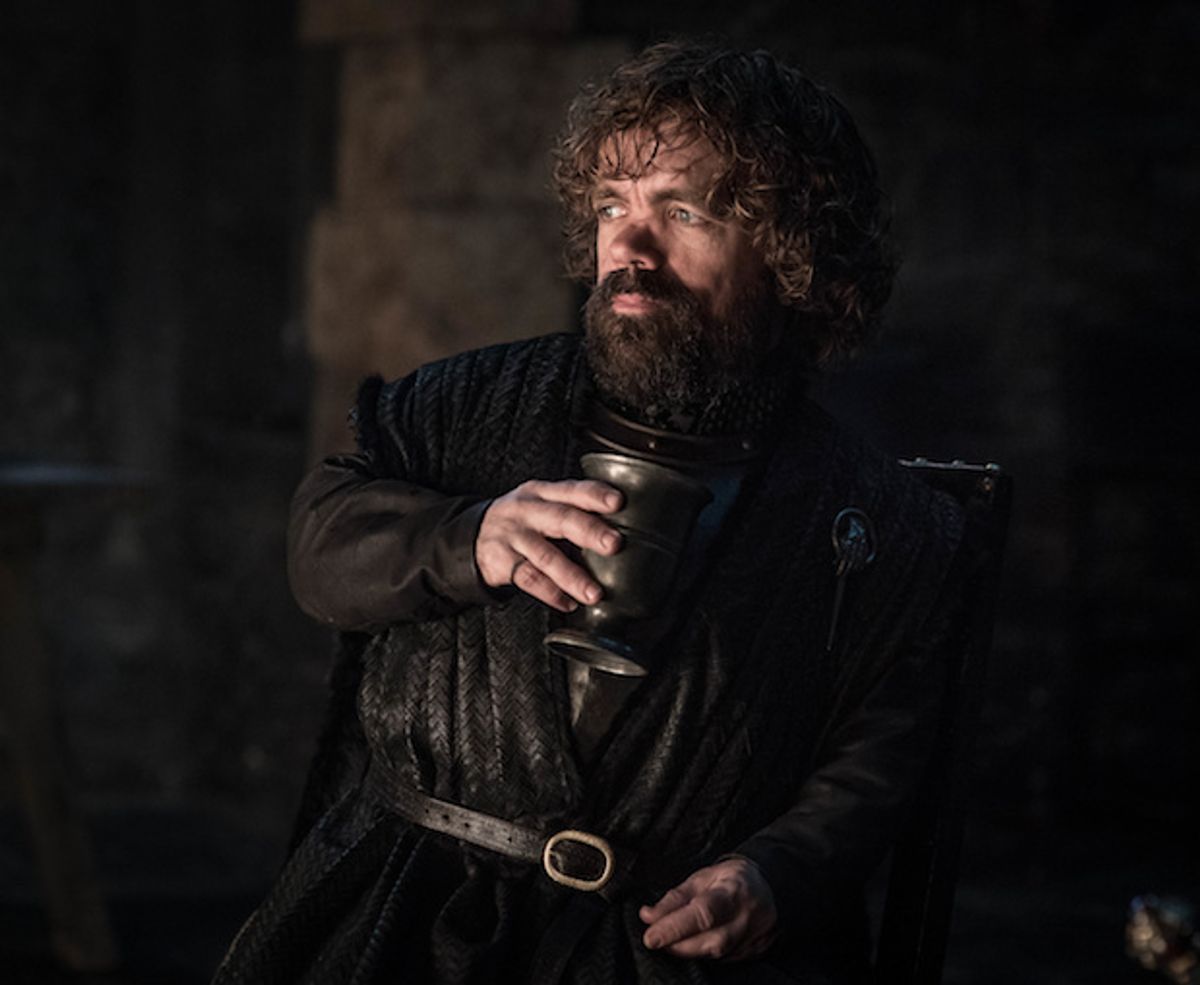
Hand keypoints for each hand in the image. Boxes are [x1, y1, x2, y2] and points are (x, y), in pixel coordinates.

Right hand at [475, 479, 622, 611]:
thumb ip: (573, 512)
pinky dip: (551, 594)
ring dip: (572, 576)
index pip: (572, 489)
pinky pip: (528, 579)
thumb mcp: (542, 505)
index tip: (618, 502)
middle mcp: (528, 511)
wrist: (473, 535)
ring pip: (545, 556)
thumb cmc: (522, 521)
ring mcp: (513, 537)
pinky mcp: (501, 562)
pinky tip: (568, 603)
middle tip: (614, 544)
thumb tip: (623, 531)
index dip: (595, 494)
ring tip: (594, 593)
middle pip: (561, 518)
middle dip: (590, 531)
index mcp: (543, 493)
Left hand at [639, 857, 776, 960]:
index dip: (675, 928)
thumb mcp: (702, 878)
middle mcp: (747, 918)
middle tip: (657, 937)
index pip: (702, 914)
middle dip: (676, 943)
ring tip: (673, 939)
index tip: (651, 936)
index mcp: (733, 891)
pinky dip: (704, 953)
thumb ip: (675, 898)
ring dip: (688, 950)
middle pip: (709, 941)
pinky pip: (723, 960)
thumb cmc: (731, 880)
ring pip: (715, 955)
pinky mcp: (753, 954)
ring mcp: (754, 939)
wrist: (770, 888)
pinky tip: (695, 943)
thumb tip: (649, 916)